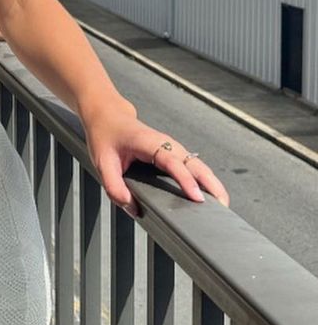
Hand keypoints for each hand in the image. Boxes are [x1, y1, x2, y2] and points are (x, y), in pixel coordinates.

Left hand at [85, 105, 229, 215]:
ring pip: (198, 165)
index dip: (186, 180)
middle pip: (195, 163)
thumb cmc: (106, 136)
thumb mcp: (102, 162)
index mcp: (148, 143)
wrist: (108, 116)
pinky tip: (210, 195)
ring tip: (222, 205)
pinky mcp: (173, 154)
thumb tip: (132, 208)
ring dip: (211, 182)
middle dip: (211, 183)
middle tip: (222, 206)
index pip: (172, 162)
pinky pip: (193, 167)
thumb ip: (114, 186)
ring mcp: (172, 148)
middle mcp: (166, 144)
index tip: (196, 198)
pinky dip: (204, 179)